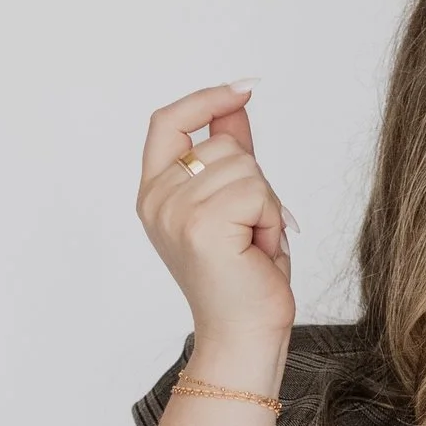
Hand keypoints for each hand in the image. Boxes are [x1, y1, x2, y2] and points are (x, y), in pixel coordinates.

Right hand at [137, 86, 294, 380]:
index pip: (167, 122)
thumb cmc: (241, 277)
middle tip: (249, 229)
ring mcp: (175, 211)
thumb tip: (237, 102)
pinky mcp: (201, 224)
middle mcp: (156, 199)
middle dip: (254, 181)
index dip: (206, 99)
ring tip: (252, 243)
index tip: (242, 89)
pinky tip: (258, 251)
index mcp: (154, 193)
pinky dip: (271, 220)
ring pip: (244, 166)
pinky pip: (257, 191)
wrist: (243, 335)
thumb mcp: (235, 203)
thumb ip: (230, 153)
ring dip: (265, 205)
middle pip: (222, 145)